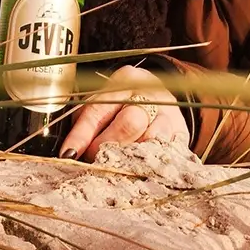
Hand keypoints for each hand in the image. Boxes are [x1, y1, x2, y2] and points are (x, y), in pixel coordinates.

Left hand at [58, 65, 188, 161]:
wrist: (159, 96)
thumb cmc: (121, 102)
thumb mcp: (101, 103)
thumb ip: (86, 123)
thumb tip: (71, 153)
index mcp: (124, 81)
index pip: (99, 109)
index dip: (82, 135)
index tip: (68, 154)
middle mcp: (150, 93)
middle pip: (130, 123)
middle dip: (107, 146)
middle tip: (95, 160)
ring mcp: (169, 113)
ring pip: (150, 140)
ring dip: (129, 158)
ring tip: (117, 166)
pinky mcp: (181, 133)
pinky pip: (166, 153)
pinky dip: (149, 163)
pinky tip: (139, 168)